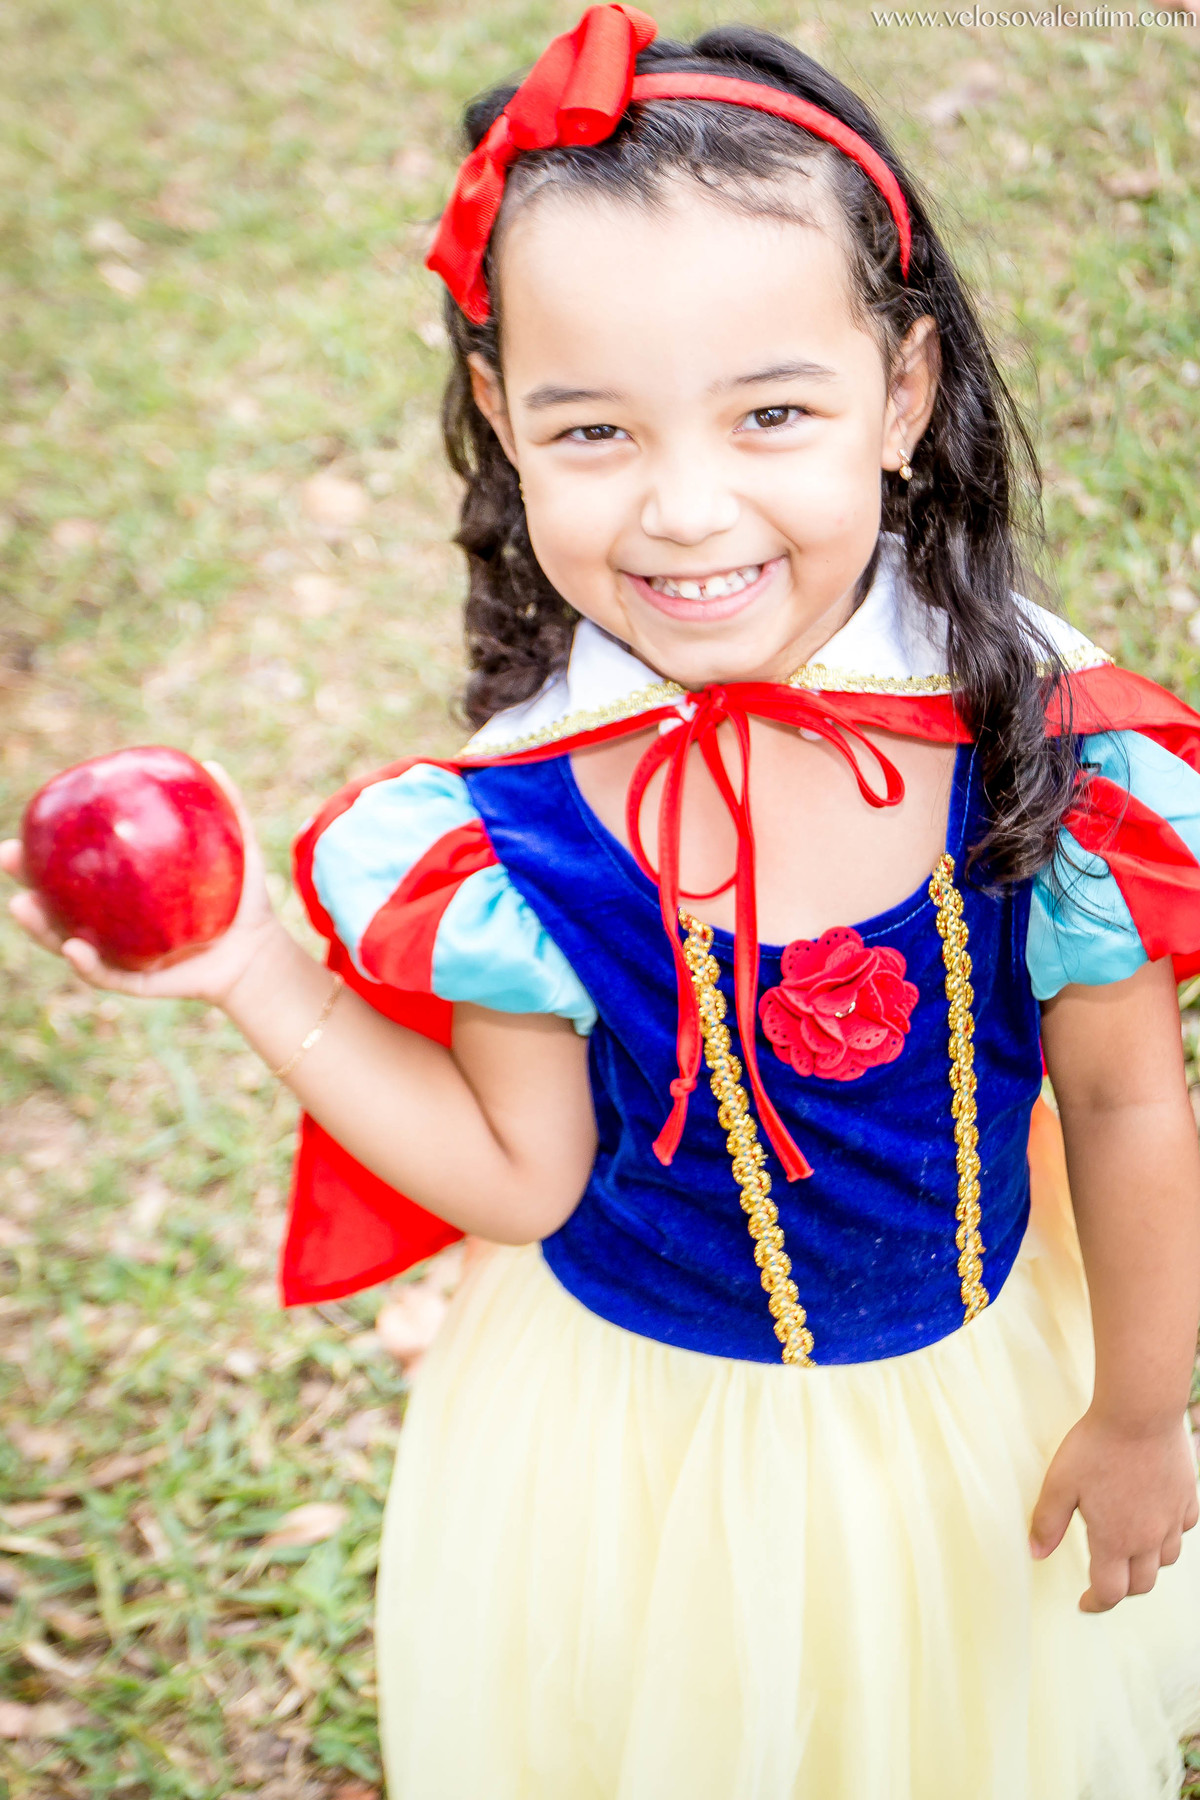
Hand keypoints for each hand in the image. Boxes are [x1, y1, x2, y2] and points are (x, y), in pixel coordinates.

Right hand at [1, 762, 281, 1009]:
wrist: (259, 953)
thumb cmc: (242, 900)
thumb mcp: (237, 851)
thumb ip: (228, 810)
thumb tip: (211, 763)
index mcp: (123, 889)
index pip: (75, 864)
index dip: (44, 847)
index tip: (25, 824)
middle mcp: (111, 921)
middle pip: (55, 901)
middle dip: (24, 880)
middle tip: (7, 856)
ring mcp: (118, 953)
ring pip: (65, 941)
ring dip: (39, 927)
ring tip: (21, 905)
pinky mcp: (135, 982)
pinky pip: (105, 974)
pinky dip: (87, 963)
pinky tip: (75, 948)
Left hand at [1030, 1409, 1199, 1610]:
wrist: (1140, 1413)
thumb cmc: (1096, 1446)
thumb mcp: (1059, 1483)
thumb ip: (1047, 1523)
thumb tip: (1036, 1553)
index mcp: (1115, 1540)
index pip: (1110, 1591)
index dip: (1096, 1603)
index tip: (1085, 1602)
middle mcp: (1149, 1537)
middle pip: (1141, 1584)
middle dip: (1121, 1588)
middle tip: (1105, 1580)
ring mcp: (1173, 1518)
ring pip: (1166, 1560)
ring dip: (1147, 1564)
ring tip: (1129, 1553)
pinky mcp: (1187, 1497)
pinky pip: (1182, 1530)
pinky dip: (1169, 1536)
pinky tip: (1156, 1522)